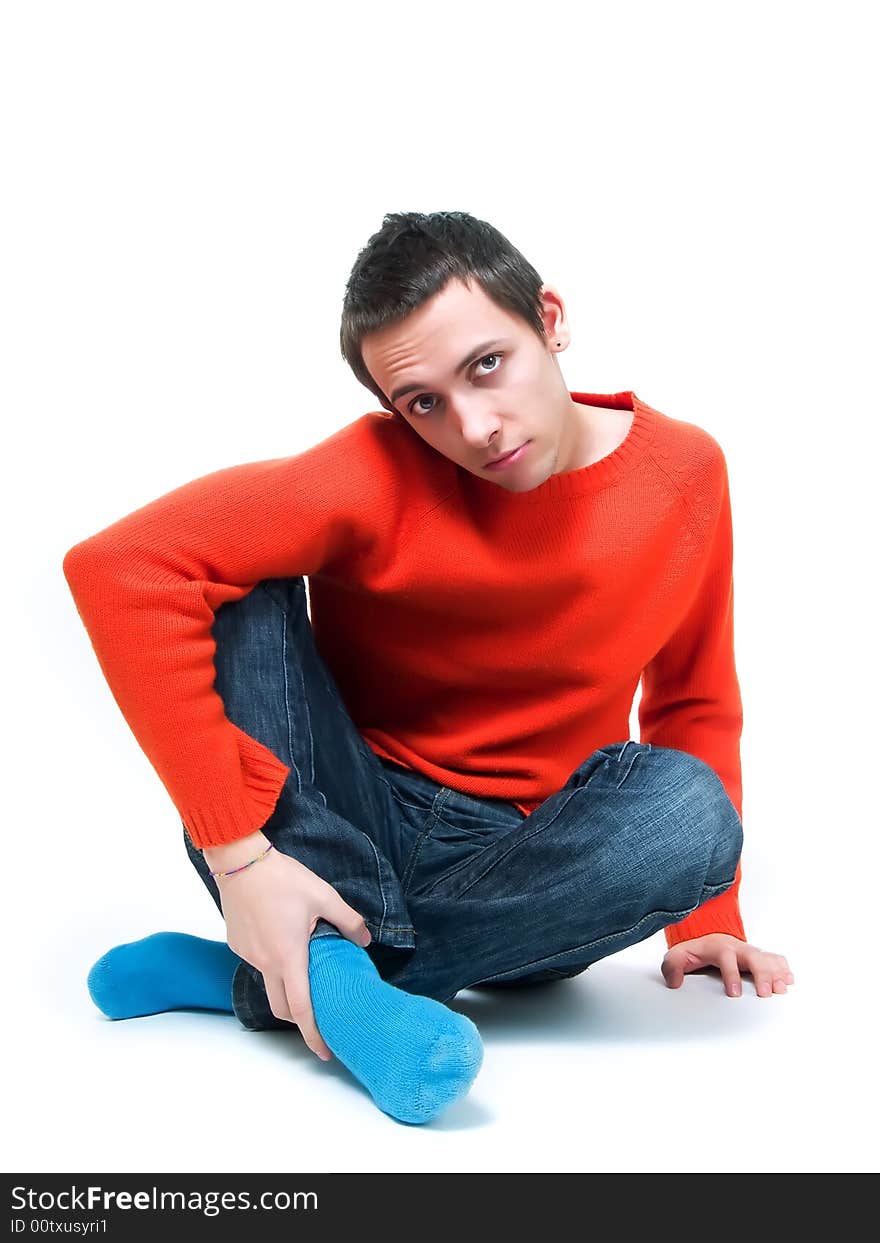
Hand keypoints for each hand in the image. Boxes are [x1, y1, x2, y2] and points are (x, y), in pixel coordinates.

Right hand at [205, 832, 371, 1058]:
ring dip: (286, 985)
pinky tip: (282, 938)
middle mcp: (265, 962)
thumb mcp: (323, 896)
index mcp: (288, 956)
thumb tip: (365, 941)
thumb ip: (348, 921)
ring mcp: (248, 954)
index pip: (301, 1008)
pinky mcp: (237, 944)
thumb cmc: (282, 878)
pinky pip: (258, 962)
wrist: (240, 861)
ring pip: (269, 982)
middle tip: (319, 1012)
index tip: (324, 1052)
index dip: (313, 1034)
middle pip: (281, 1006)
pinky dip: (272, 962)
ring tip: (304, 966)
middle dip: (299, 1017)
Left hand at [661, 933, 794, 997]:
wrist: (708, 939)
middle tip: (765, 994)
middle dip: (761, 975)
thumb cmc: (695, 951)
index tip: (734, 993)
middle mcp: (738, 948)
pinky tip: (789, 980)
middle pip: (753, 957)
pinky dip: (783, 968)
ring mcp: (750, 952)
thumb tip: (674, 982)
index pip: (726, 957)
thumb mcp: (677, 956)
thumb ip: (672, 966)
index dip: (731, 975)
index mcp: (718, 947)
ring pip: (767, 959)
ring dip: (776, 973)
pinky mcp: (759, 957)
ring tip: (782, 988)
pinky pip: (774, 959)